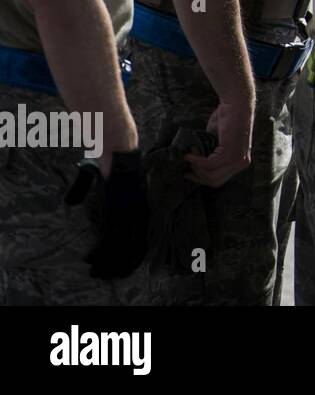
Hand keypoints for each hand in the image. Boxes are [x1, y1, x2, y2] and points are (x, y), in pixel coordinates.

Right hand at [66, 149, 150, 279]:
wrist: (117, 144)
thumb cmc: (107, 158)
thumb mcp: (97, 179)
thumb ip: (85, 190)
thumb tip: (71, 201)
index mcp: (138, 206)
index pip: (139, 237)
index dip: (131, 255)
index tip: (123, 268)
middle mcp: (136, 210)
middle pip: (133, 246)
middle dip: (121, 264)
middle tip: (106, 275)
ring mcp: (128, 208)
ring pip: (122, 244)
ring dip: (109, 261)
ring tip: (97, 271)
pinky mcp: (117, 205)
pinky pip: (111, 234)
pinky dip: (102, 250)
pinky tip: (91, 258)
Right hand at [184, 97, 252, 186]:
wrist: (235, 104)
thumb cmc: (225, 120)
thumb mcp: (217, 143)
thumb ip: (210, 155)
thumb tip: (194, 167)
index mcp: (240, 163)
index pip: (218, 181)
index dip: (201, 179)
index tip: (188, 172)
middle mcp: (242, 163)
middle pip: (214, 182)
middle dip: (197, 175)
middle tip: (187, 162)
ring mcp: (238, 159)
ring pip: (211, 175)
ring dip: (195, 166)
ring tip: (190, 153)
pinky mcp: (231, 152)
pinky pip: (209, 164)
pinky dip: (197, 160)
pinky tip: (191, 151)